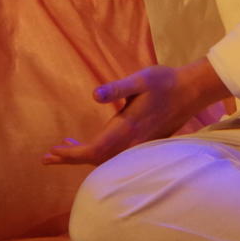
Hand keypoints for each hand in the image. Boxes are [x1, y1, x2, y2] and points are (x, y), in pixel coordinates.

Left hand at [43, 59, 227, 165]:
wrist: (191, 91)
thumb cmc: (164, 82)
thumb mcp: (140, 79)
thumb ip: (116, 87)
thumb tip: (94, 95)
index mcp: (127, 128)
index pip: (94, 151)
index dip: (72, 155)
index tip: (52, 153)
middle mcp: (132, 142)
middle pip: (97, 161)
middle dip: (72, 159)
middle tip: (48, 156)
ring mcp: (139, 145)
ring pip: (107, 160)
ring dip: (84, 157)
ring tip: (64, 148)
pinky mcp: (144, 143)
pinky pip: (116, 157)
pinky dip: (98, 154)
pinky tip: (91, 145)